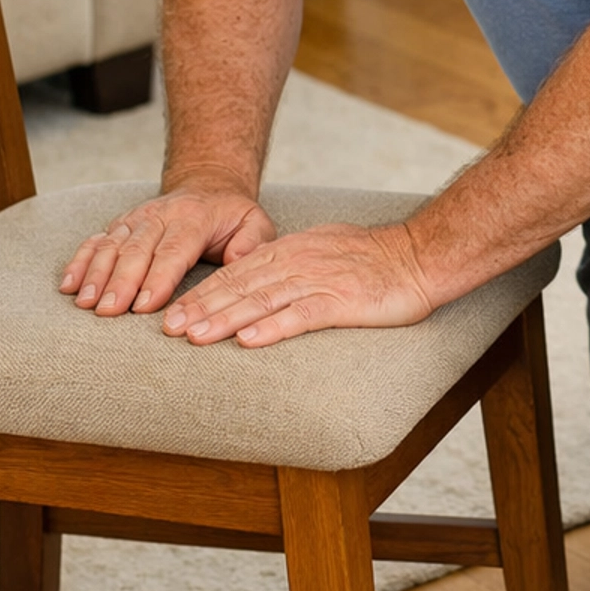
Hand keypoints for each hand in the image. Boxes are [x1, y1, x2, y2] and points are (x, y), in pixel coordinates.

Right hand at [60, 182, 276, 316]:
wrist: (208, 186)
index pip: (174, 250)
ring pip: (112, 245)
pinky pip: (96, 241)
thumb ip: (252, 243)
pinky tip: (68, 285)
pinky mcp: (121, 224)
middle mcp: (160, 215)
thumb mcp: (255, 223)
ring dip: (96, 274)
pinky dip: (80, 262)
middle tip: (108, 312)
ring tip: (85, 302)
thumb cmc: (233, 216)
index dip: (158, 278)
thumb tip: (239, 263)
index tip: (145, 306)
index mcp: (194, 218)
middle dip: (120, 282)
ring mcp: (137, 219)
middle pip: (137, 250)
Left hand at [161, 220, 435, 346]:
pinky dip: (273, 328)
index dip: (202, 294)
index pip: (235, 274)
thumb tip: (257, 279)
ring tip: (195, 336)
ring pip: (261, 301)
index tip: (174, 314)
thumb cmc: (374, 259)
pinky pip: (301, 315)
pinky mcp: (341, 300)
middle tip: (169, 330)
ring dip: (225, 319)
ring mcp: (318, 281)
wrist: (420, 255)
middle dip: (201, 308)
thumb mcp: (322, 250)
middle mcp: (297, 263)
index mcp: (290, 252)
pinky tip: (249, 340)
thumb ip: (290, 263)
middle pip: (239, 287)